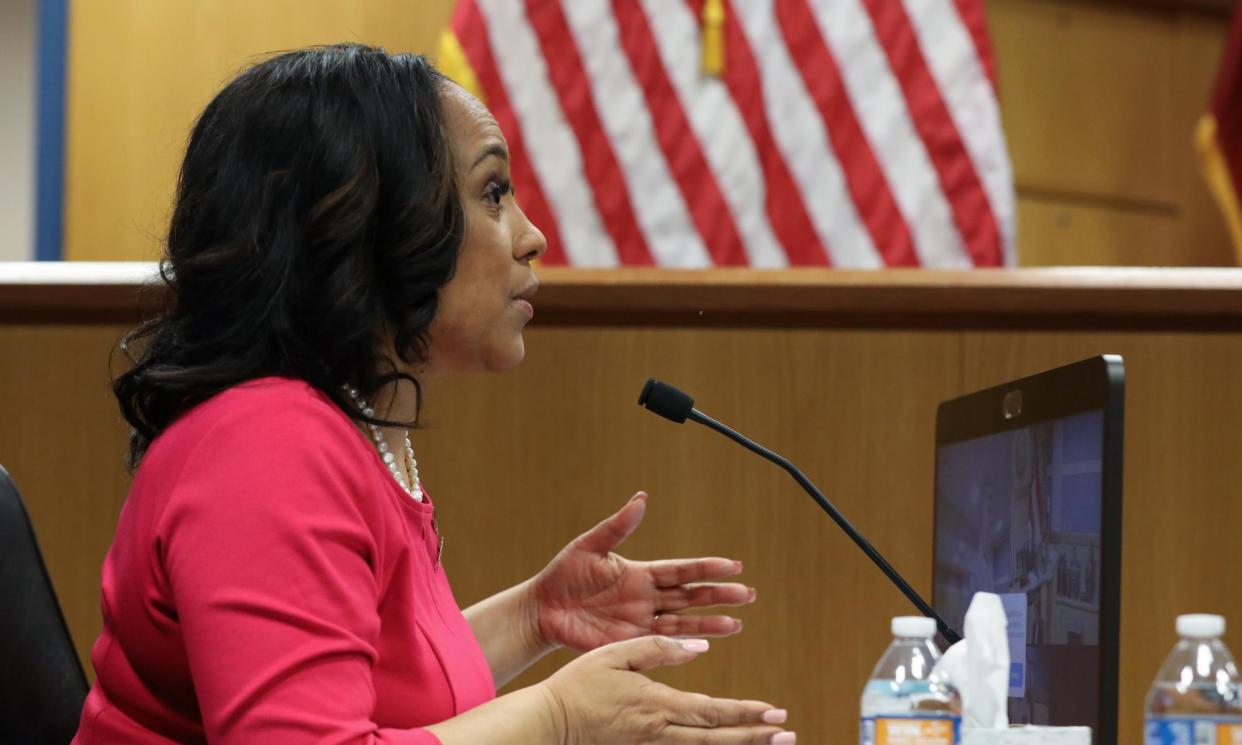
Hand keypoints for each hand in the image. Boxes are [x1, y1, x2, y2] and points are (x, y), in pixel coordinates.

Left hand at [533, 492, 755, 651]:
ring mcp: (641, 622)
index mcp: (642, 573)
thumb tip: (641, 498)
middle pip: (691, 597)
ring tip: (737, 624)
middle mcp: (648, 598)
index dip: (707, 568)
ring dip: (710, 624)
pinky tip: (706, 646)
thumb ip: (618, 526)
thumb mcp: (590, 546)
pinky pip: (661, 645)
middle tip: (748, 595)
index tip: (734, 565)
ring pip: (683, 623)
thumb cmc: (564, 574)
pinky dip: (684, 646)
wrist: (542, 608)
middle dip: (719, 596)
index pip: (682, 570)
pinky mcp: (629, 643)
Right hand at [540, 636, 794, 744]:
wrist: (548, 724)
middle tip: (789, 735)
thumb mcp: (614, 653)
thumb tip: (697, 647)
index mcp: (656, 704)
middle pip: (717, 738)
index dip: (746, 713)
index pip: (712, 711)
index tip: (775, 712)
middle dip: (756, 738)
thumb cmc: (577, 685)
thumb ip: (656, 648)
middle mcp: (659, 733)